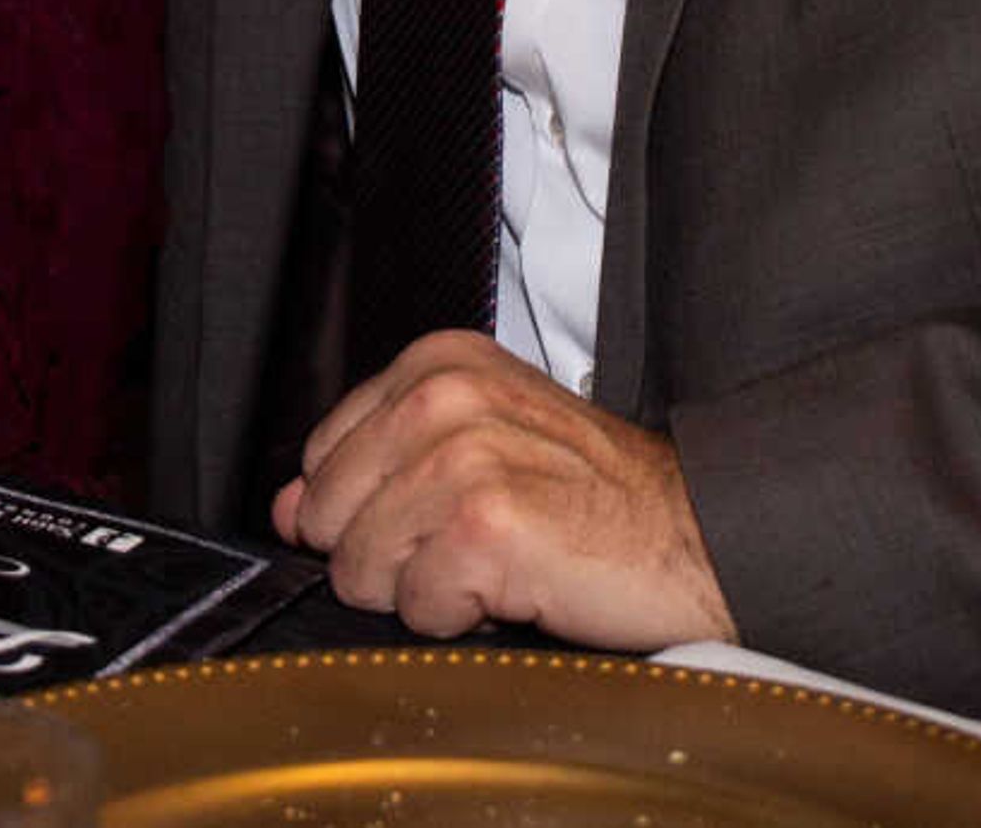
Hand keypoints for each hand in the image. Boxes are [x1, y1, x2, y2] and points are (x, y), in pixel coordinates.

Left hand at [270, 330, 735, 647]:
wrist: (693, 534)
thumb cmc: (595, 497)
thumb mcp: (482, 444)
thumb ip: (376, 464)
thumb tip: (288, 508)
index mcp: (437, 363)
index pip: (320, 457)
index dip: (362, 509)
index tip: (432, 513)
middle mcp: (442, 395)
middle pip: (326, 517)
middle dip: (386, 555)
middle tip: (469, 542)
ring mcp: (461, 457)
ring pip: (362, 569)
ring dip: (425, 589)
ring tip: (495, 562)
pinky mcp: (483, 526)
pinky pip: (416, 607)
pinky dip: (462, 618)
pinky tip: (516, 586)